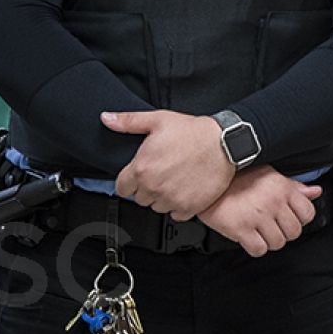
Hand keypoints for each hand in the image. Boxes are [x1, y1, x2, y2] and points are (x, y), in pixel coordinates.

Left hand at [102, 110, 232, 219]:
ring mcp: (171, 200)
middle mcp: (154, 188)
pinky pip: (175, 215)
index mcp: (142, 168)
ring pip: (156, 207)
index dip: (130, 179)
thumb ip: (128, 122)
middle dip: (147, 186)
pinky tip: (185, 188)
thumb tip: (107, 119)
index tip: (140, 173)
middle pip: (139, 198)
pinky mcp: (188, 208)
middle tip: (162, 171)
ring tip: (175, 178)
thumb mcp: (158, 120)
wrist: (225, 143)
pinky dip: (179, 205)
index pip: (121, 188)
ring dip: (162, 197)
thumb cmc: (193, 132)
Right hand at [196, 166, 321, 256]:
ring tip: (260, 231)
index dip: (300, 219)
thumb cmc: (238, 176)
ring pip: (278, 243)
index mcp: (283, 187)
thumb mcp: (270, 174)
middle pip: (294, 232)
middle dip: (284, 232)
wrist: (207, 180)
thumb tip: (315, 192)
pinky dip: (255, 247)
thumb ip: (294, 186)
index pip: (308, 213)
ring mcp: (258, 216)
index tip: (289, 217)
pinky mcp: (241, 229)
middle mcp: (273, 202)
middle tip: (272, 226)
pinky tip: (249, 237)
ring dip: (269, 241)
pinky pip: (259, 250)